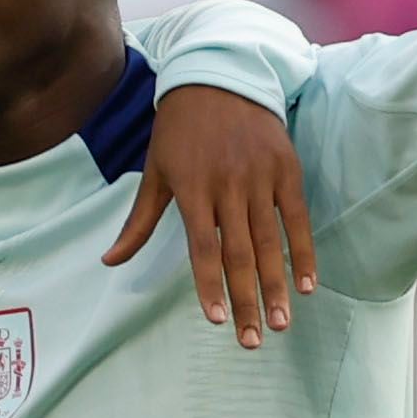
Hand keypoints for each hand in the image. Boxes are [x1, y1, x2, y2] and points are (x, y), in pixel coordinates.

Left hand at [109, 89, 317, 347]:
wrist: (220, 77)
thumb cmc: (179, 130)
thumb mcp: (155, 171)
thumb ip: (139, 221)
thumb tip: (110, 261)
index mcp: (192, 188)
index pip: (203, 247)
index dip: (210, 285)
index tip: (218, 320)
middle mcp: (228, 185)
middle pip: (239, 253)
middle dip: (247, 299)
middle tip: (252, 340)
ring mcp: (260, 177)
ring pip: (270, 241)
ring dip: (277, 286)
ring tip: (280, 323)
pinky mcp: (286, 170)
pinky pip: (297, 218)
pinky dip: (304, 252)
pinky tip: (306, 285)